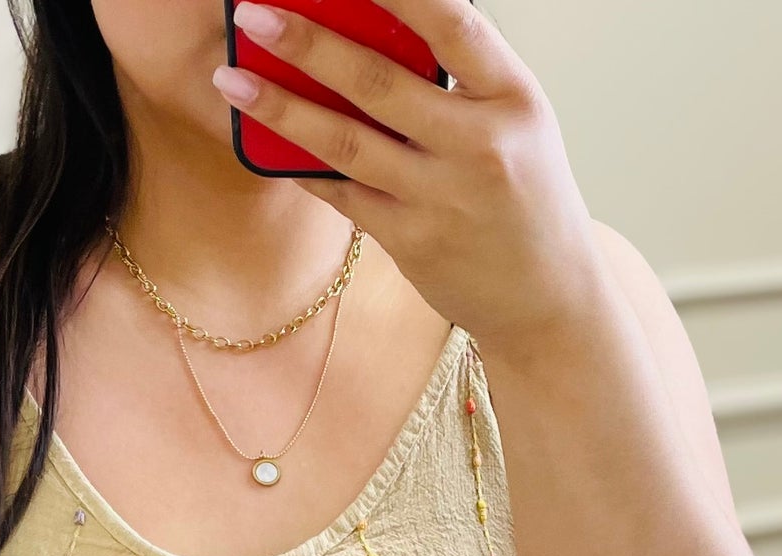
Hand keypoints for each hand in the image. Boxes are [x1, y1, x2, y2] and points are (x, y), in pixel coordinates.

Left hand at [214, 0, 610, 361]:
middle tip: (253, 14)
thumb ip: (457, 84)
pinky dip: (302, 166)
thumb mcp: (515, 126)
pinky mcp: (412, 242)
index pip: (451, 24)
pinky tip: (264, 144)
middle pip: (378, 82)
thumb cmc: (526, 200)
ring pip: (345, 143)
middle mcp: (479, 144)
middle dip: (307, 43)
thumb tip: (368, 36)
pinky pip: (343, 195)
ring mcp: (442, 198)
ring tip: (232, 77)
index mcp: (514, 97)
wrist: (549, 300)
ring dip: (281, 108)